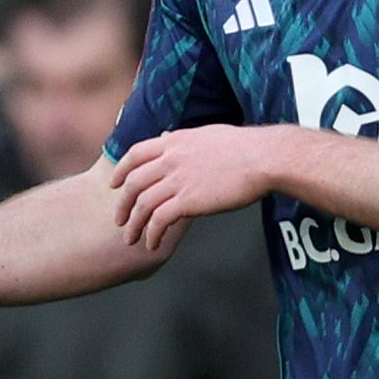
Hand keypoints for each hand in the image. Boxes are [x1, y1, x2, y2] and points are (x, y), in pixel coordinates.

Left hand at [107, 124, 287, 248]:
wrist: (263, 158)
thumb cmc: (243, 147)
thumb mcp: (206, 134)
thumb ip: (183, 139)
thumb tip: (169, 138)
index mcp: (174, 142)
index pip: (135, 154)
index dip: (121, 171)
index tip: (114, 185)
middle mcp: (171, 159)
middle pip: (133, 183)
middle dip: (122, 205)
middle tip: (120, 220)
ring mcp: (178, 180)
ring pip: (142, 205)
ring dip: (134, 226)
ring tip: (132, 240)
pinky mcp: (188, 201)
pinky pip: (159, 220)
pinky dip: (152, 234)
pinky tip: (153, 244)